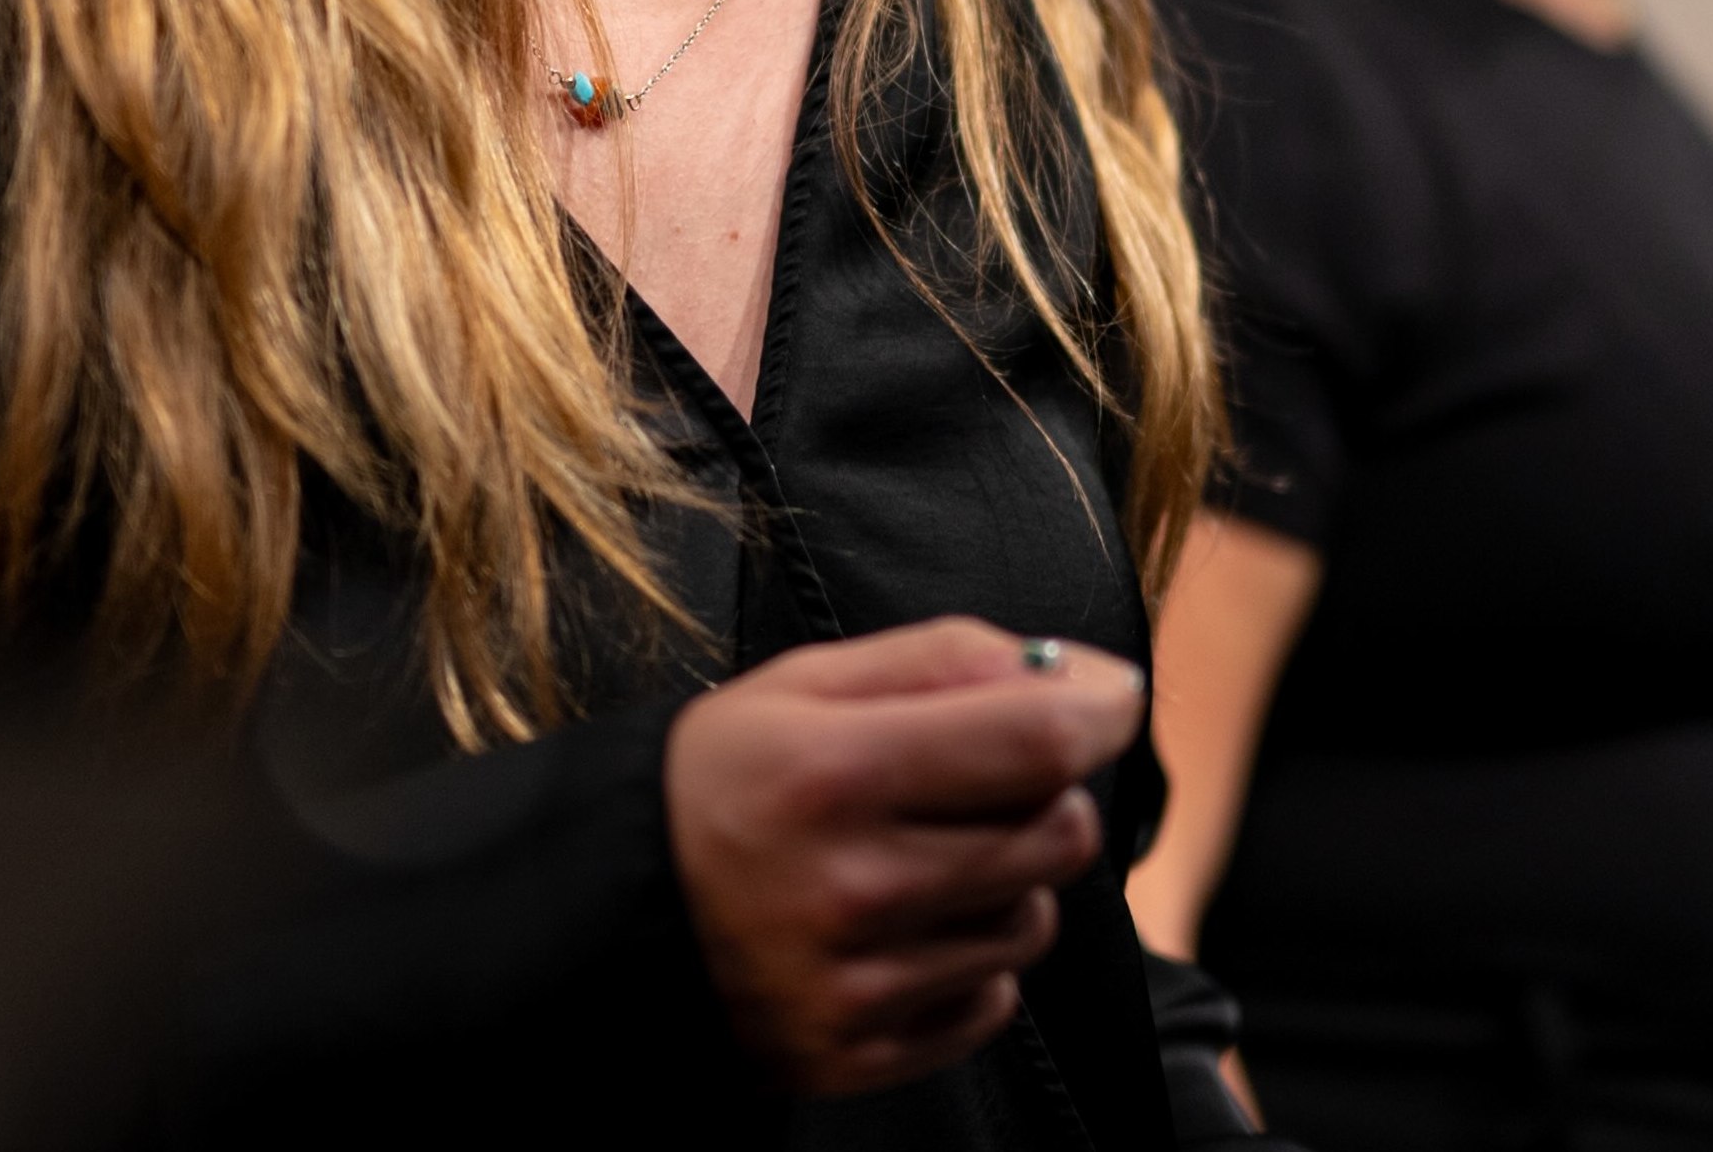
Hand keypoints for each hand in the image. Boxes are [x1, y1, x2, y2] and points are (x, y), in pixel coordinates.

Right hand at [665, 616, 1148, 1096]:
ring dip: (1008, 882)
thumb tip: (1075, 671)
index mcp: (832, 771)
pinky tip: (906, 929)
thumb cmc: (716, 782)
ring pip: (1032, 923)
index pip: (1036, 740)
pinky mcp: (854, 1053)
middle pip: (1058, 835)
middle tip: (981, 781)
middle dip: (1047, 793)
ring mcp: (854, 983)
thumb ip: (940, 659)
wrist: (607, 912)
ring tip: (925, 859)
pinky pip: (991, 1003)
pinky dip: (972, 963)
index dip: (1100, 708)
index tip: (1105, 695)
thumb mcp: (802, 685)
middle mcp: (849, 885)